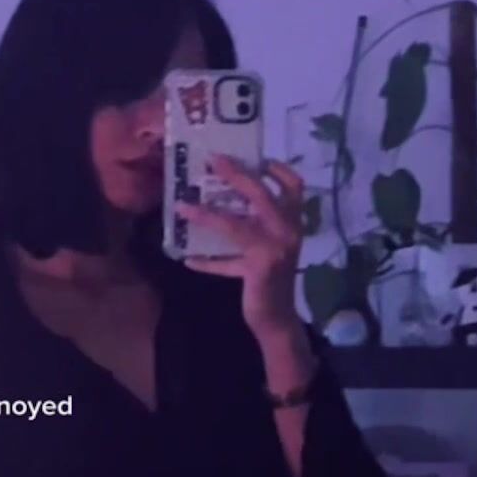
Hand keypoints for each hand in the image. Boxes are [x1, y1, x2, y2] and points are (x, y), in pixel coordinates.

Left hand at [176, 155, 305, 340]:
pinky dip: (207, 262)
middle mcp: (288, 231)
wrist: (279, 319)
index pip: (294, 186)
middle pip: (261, 194)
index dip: (277, 169)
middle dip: (236, 175)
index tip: (255, 157)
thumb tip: (224, 200)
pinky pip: (226, 263)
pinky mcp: (260, 270)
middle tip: (213, 160)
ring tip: (182, 207)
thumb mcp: (272, 247)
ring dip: (206, 215)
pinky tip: (188, 259)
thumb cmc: (273, 279)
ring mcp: (275, 250)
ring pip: (235, 226)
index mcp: (294, 222)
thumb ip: (258, 225)